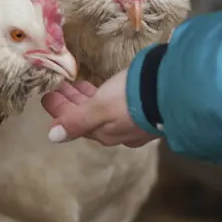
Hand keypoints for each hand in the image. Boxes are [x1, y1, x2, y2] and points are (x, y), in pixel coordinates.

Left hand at [40, 70, 158, 147]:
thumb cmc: (133, 96)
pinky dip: (105, 98)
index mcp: (104, 134)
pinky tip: (106, 90)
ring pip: (103, 111)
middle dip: (72, 102)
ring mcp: (133, 123)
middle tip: (60, 86)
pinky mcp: (147, 112)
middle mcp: (118, 133)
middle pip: (87, 117)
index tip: (47, 95)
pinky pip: (117, 106)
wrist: (175, 90)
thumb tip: (53, 137)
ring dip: (87, 98)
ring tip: (77, 84)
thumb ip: (77, 121)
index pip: (73, 122)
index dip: (58, 108)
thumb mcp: (100, 107)